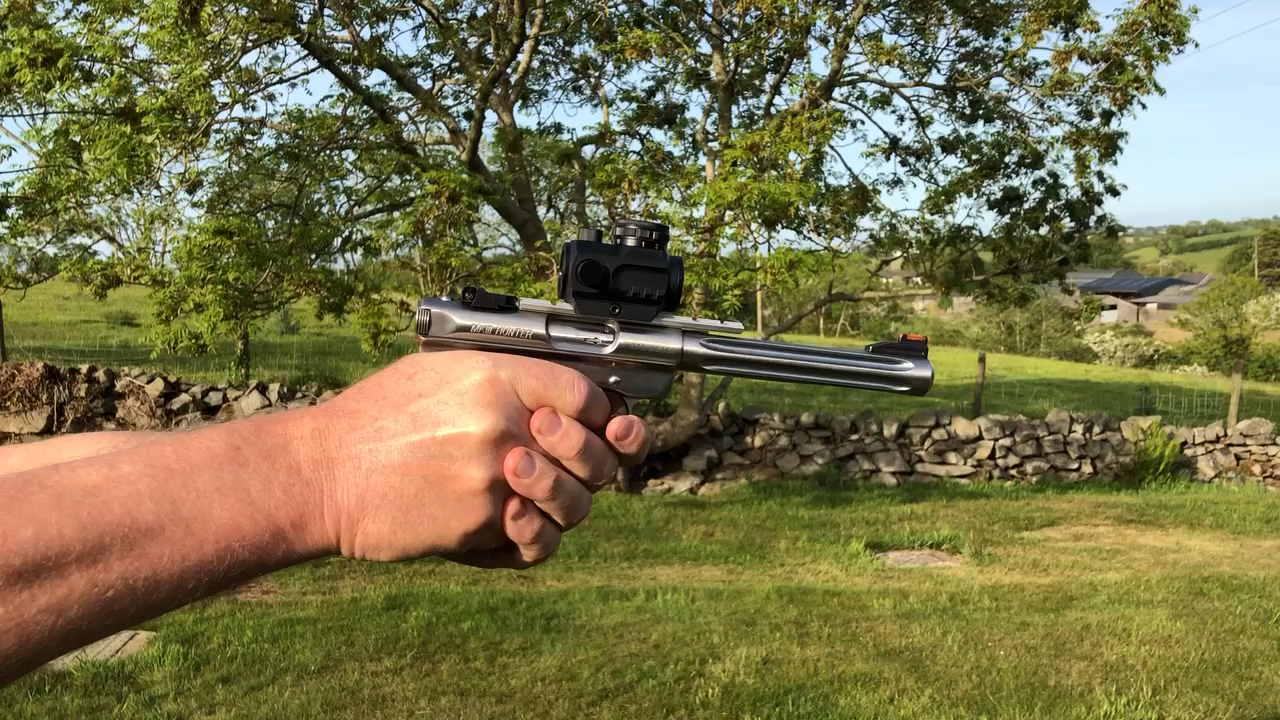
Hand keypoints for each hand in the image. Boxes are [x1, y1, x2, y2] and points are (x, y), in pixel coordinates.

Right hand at [297, 351, 649, 565]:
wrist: (323, 475)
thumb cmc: (376, 420)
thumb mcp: (439, 371)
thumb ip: (503, 378)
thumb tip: (562, 395)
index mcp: (496, 376)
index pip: (586, 394)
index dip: (604, 411)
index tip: (602, 421)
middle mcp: (503, 423)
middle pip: (593, 451)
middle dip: (596, 459)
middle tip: (574, 460)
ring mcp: (495, 478)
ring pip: (575, 502)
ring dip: (566, 500)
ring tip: (533, 490)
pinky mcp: (479, 525)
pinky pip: (539, 541)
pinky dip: (538, 537)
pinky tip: (518, 520)